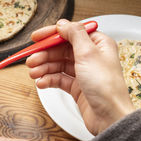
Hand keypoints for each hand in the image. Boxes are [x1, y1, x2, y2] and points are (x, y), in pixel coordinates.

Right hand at [26, 19, 134, 134]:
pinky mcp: (77, 88)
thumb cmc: (106, 87)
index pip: (70, 33)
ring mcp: (83, 73)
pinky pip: (59, 80)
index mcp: (98, 44)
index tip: (37, 38)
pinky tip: (42, 83)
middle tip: (31, 60)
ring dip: (44, 68)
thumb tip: (63, 24)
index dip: (52, 35)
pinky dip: (49, 80)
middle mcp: (91, 57)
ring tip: (34, 74)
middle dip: (45, 55)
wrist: (109, 117)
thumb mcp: (88, 53)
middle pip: (61, 50)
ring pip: (58, 65)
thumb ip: (74, 35)